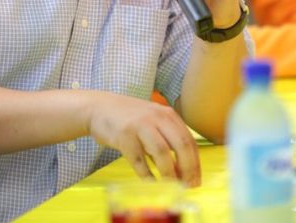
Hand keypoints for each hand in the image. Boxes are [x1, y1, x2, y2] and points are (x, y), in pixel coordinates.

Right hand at [86, 92, 200, 186]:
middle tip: (189, 186)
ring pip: (162, 153)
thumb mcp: (152, 121)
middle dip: (188, 169)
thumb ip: (167, 138)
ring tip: (172, 187)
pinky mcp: (124, 136)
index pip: (188, 140)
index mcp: (167, 114)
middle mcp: (156, 117)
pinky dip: (147, 175)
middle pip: (180, 145)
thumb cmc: (129, 118)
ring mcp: (140, 125)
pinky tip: (152, 184)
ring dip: (169, 174)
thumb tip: (183, 169)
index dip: (195, 162)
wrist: (99, 108)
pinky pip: (139, 160)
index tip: (196, 179)